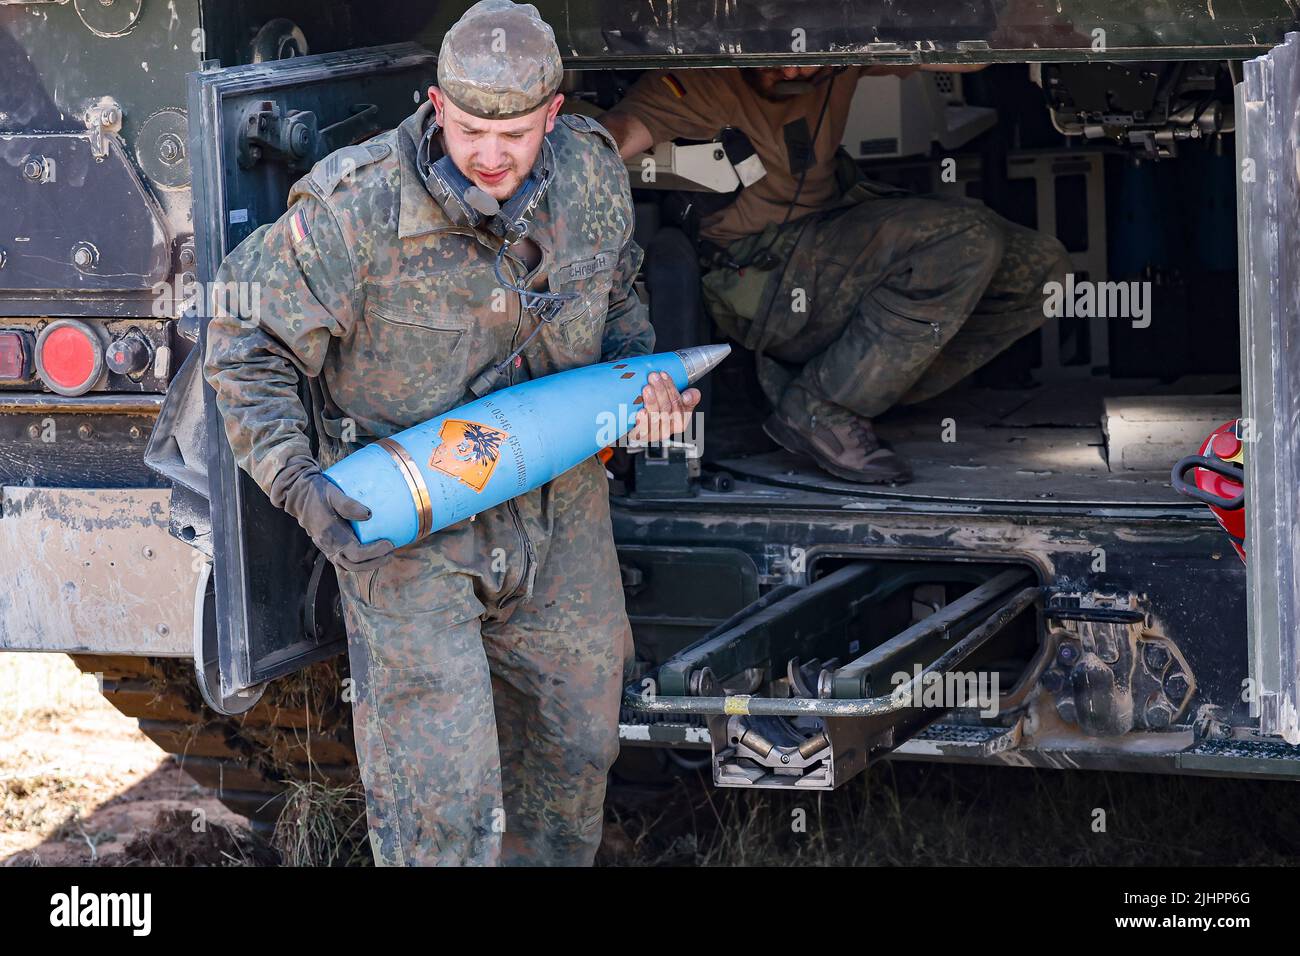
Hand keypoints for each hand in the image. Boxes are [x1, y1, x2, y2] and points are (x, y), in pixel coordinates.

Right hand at [274, 456, 394, 571]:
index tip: (389, 543)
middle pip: (354, 565)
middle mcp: (328, 546)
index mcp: (330, 535)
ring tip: (385, 555)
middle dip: (375, 562)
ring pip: (349, 566)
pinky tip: (371, 553)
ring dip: (368, 564)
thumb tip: (369, 514)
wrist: (298, 495)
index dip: (374, 552)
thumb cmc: (317, 492)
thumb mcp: (333, 493)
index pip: (355, 553)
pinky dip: (359, 561)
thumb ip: (349, 505)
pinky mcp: (328, 546)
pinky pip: (344, 560)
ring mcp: (327, 548)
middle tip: (391, 552)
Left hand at [626, 371, 700, 444]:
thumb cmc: (660, 412)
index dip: (671, 388)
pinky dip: (643, 420)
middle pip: (667, 410)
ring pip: (656, 418)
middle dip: (661, 391)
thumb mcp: (679, 403)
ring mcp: (654, 434)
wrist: (639, 428)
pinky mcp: (641, 437)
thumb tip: (687, 396)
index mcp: (680, 421)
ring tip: (647, 389)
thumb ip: (691, 397)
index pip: (678, 404)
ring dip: (652, 402)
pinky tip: (640, 412)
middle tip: (653, 377)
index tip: (663, 374)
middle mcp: (668, 429)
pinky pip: (643, 431)